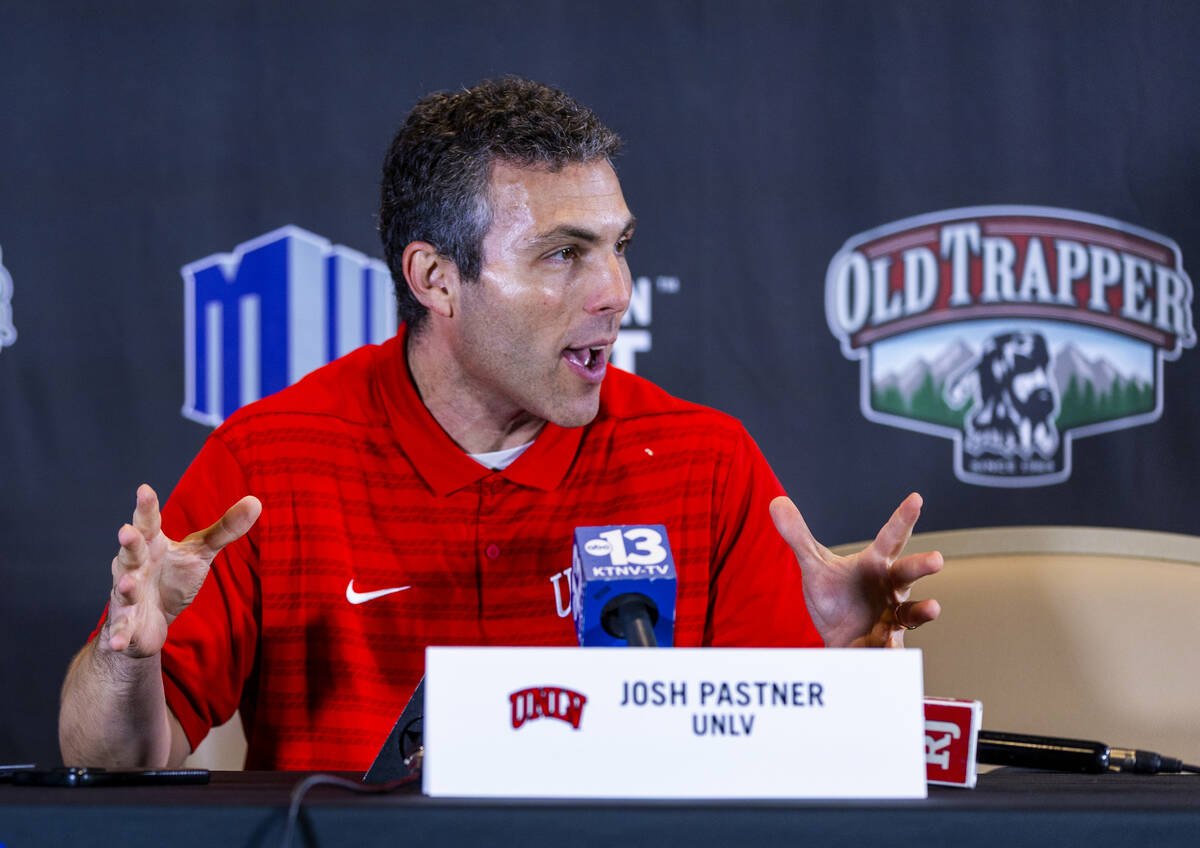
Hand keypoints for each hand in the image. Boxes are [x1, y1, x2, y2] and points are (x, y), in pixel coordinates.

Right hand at [105, 483, 260, 656]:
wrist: (151, 621)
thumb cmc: (173, 577)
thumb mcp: (200, 552)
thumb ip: (225, 528)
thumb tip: (256, 501)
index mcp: (152, 545)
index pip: (149, 523)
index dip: (147, 507)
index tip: (144, 489)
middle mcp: (134, 567)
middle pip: (131, 552)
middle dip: (129, 543)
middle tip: (127, 530)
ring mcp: (127, 596)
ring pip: (123, 589)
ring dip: (124, 587)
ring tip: (126, 584)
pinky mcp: (127, 624)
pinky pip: (122, 630)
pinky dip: (120, 636)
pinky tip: (120, 643)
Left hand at [769, 492, 941, 647]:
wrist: (835, 637)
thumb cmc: (835, 597)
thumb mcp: (814, 566)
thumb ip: (798, 536)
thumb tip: (777, 502)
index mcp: (875, 564)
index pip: (890, 538)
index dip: (902, 519)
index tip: (916, 498)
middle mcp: (890, 587)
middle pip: (908, 573)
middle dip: (922, 565)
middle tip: (936, 559)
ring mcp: (891, 615)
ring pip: (911, 612)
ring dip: (922, 611)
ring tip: (933, 608)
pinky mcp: (885, 642)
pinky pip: (892, 646)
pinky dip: (893, 650)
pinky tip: (892, 651)